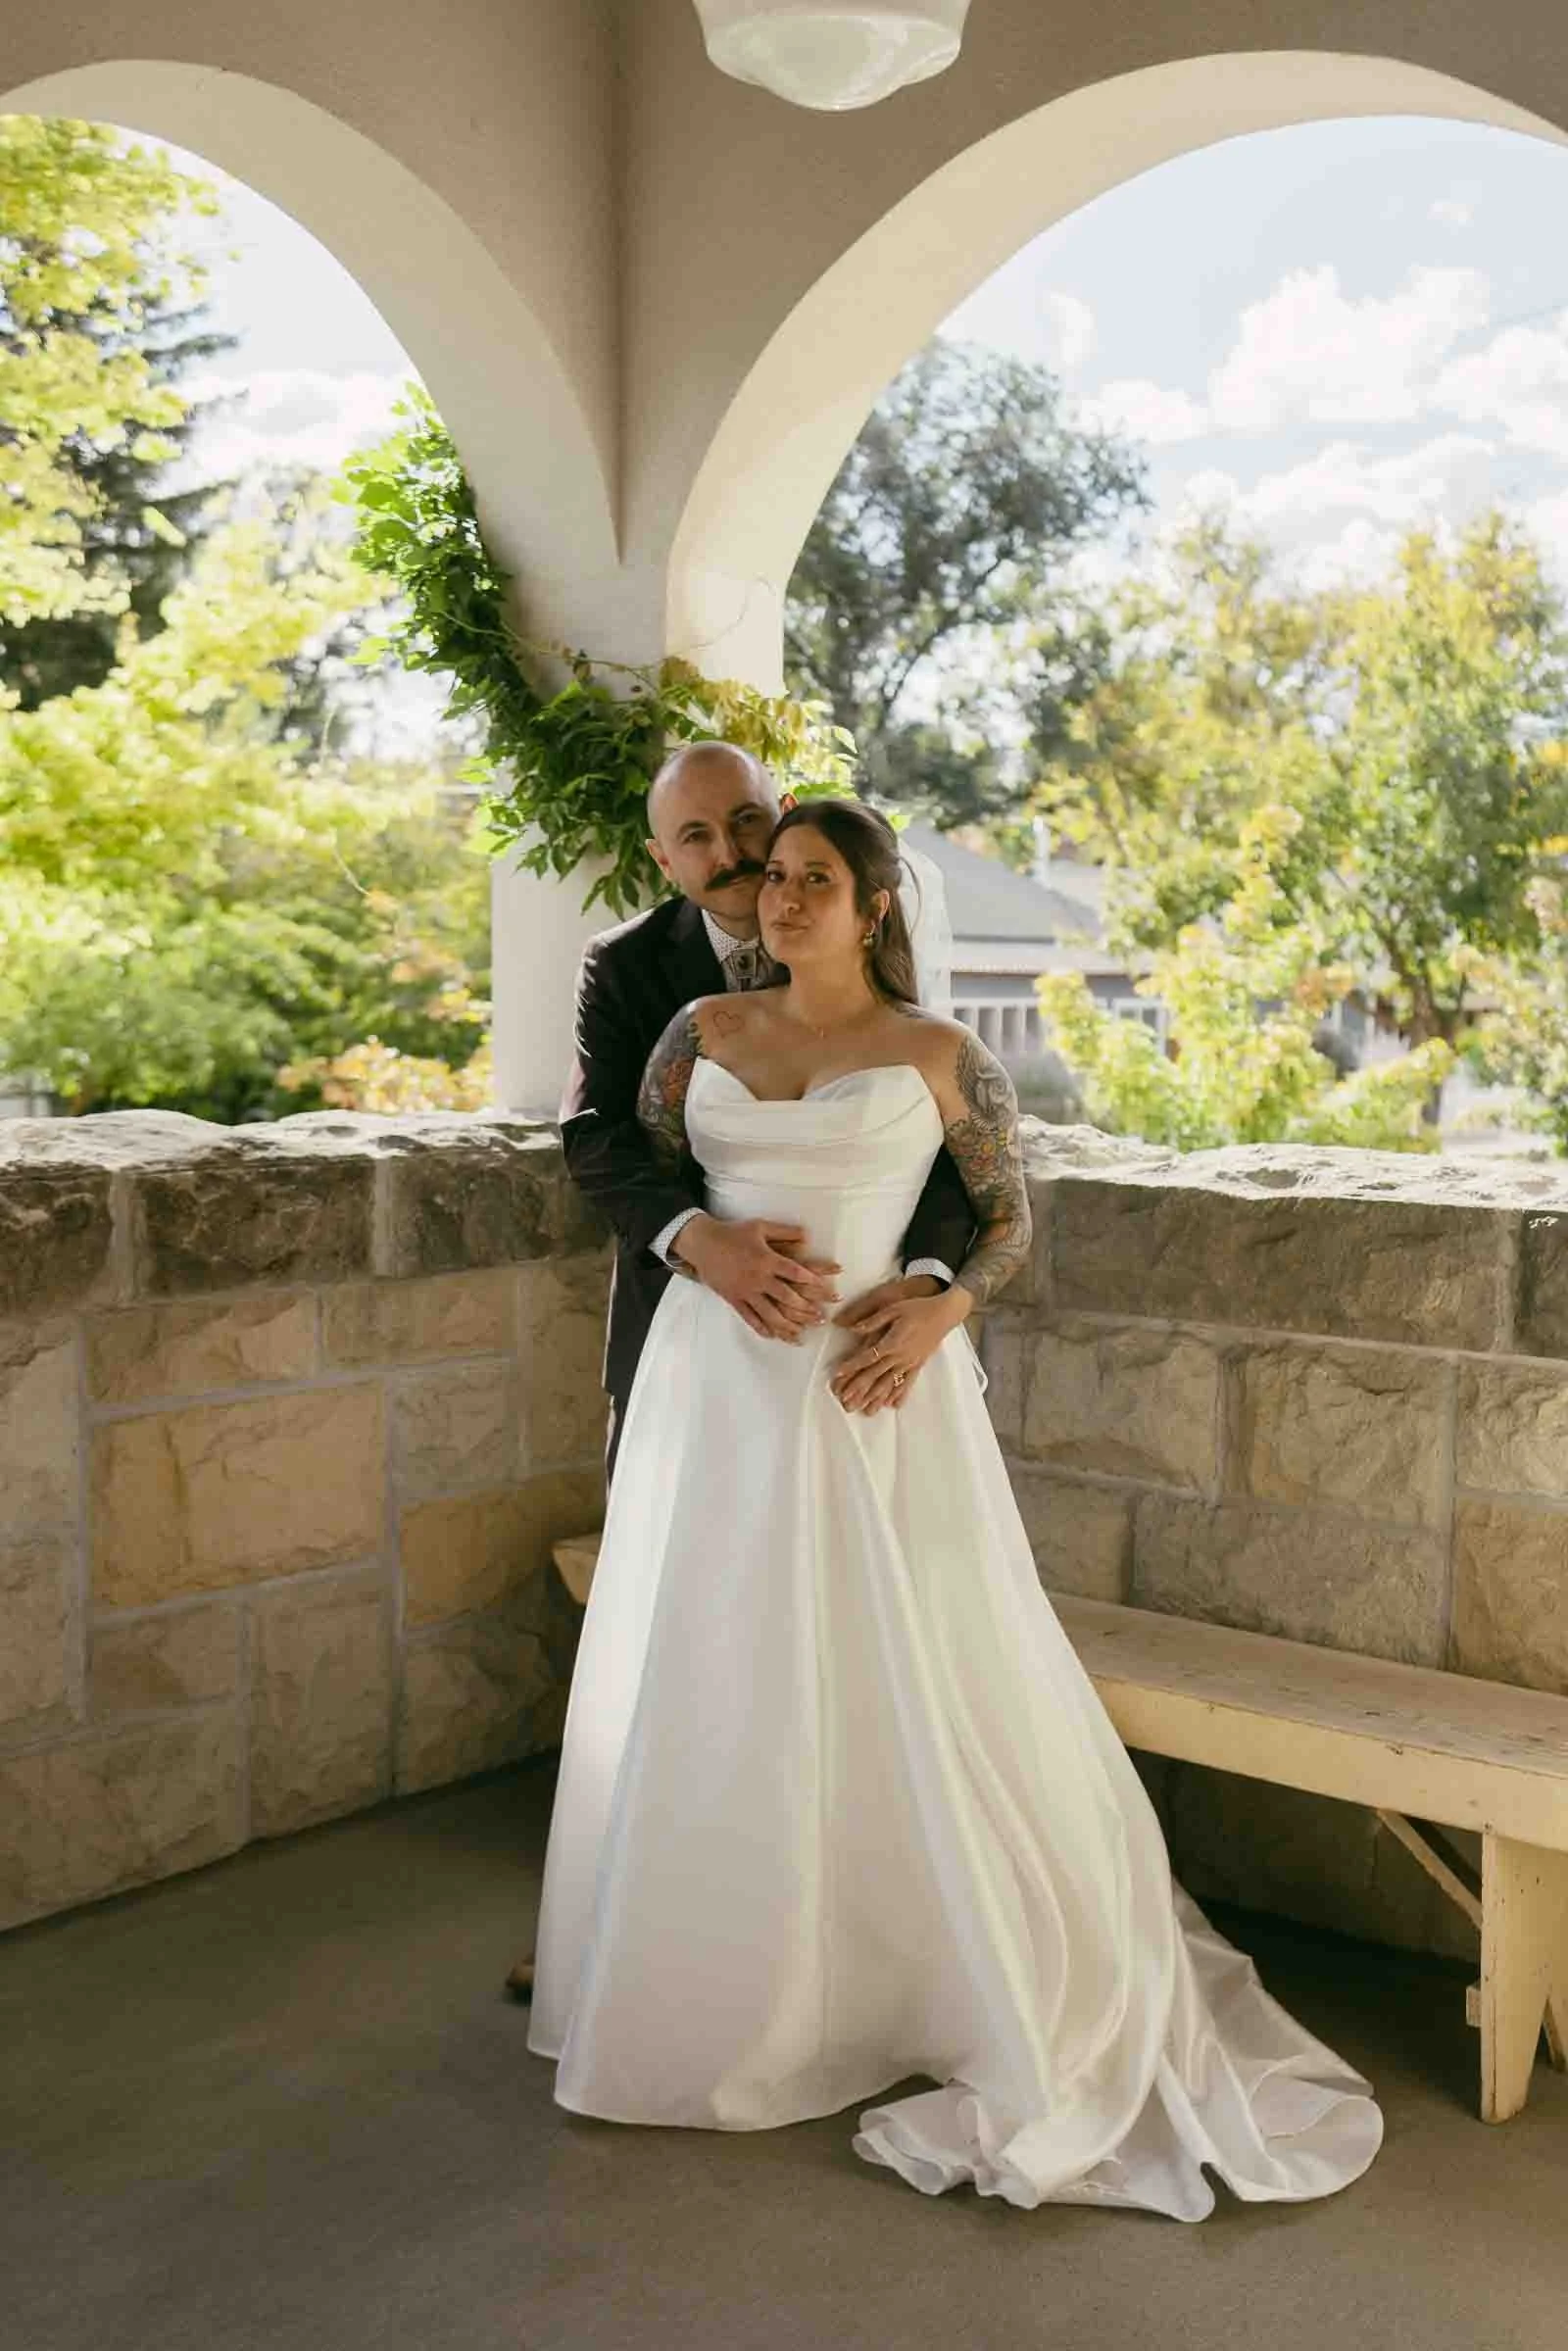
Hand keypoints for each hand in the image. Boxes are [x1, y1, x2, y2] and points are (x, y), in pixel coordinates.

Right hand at [673, 1214, 839, 1340]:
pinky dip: (762, 1328)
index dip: (813, 1280)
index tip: (827, 1288)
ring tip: (802, 1334)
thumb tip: (808, 1237)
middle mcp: (759, 1278)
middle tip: (822, 1318)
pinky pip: (749, 1317)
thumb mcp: (761, 1227)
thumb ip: (785, 1232)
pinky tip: (773, 1336)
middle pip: (786, 1297)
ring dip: (788, 1325)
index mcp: (767, 1259)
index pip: (795, 1272)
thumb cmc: (733, 1233)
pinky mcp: (734, 1299)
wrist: (702, 1243)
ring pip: (769, 1313)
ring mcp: (746, 1291)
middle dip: (806, 1309)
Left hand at [829, 1274, 969, 1413]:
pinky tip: (892, 1405)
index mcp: (891, 1342)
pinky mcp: (919, 1365)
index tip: (838, 1374)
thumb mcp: (893, 1308)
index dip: (851, 1366)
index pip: (867, 1357)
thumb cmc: (918, 1308)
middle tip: (844, 1399)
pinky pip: (907, 1383)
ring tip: (865, 1411)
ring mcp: (910, 1363)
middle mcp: (900, 1356)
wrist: (944, 1314)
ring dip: (876, 1398)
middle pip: (875, 1375)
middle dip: (858, 1388)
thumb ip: (873, 1321)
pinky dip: (899, 1395)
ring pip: (890, 1384)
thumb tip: (853, 1329)